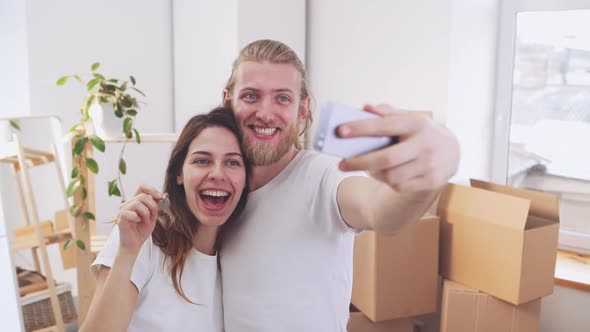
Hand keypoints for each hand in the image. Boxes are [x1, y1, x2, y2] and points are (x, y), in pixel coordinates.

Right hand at [116, 189, 161, 254]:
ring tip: (146, 221)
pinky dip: (137, 217)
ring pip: (137, 203)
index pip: (142, 187)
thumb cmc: (142, 230)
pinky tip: (137, 222)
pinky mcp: (120, 218)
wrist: (135, 244)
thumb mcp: (152, 215)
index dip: (152, 190)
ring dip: (146, 213)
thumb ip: (155, 205)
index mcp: (135, 201)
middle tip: (153, 216)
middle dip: (152, 206)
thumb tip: (162, 195)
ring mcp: (122, 210)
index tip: (161, 196)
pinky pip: (130, 212)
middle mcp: (127, 204)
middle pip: (143, 196)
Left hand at [337, 104, 459, 191]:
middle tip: (341, 164)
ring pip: (390, 176)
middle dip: (359, 162)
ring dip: (373, 173)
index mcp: (417, 124)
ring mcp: (430, 165)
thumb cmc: (421, 132)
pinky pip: (399, 186)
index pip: (384, 126)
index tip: (340, 131)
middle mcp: (425, 144)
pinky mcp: (431, 181)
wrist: (453, 151)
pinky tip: (386, 174)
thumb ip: (387, 113)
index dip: (361, 128)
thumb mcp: (409, 118)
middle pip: (386, 158)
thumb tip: (365, 108)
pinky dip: (388, 181)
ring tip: (367, 167)